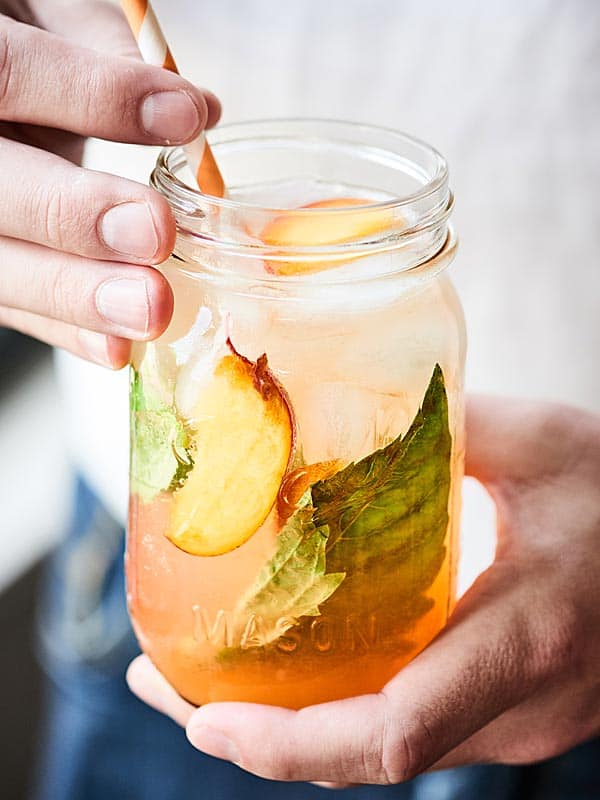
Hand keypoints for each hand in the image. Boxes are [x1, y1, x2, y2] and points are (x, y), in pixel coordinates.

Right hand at [0, 1, 219, 366]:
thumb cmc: (11, 29)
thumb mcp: (34, 3)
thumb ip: (90, 37)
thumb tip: (184, 103)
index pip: (4, 74)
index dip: (94, 97)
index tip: (183, 116)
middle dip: (73, 217)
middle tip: (154, 234)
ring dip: (72, 295)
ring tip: (147, 310)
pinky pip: (7, 302)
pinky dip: (61, 327)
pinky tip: (114, 345)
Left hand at [127, 395, 599, 785]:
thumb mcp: (544, 443)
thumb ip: (444, 427)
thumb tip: (348, 412)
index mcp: (521, 639)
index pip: (392, 734)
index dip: (289, 744)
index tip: (204, 722)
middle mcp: (516, 707)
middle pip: (365, 758)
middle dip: (254, 739)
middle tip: (166, 686)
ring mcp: (518, 723)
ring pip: (382, 752)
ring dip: (289, 729)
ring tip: (207, 680)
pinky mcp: (513, 712)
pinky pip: (411, 728)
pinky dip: (339, 713)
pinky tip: (295, 668)